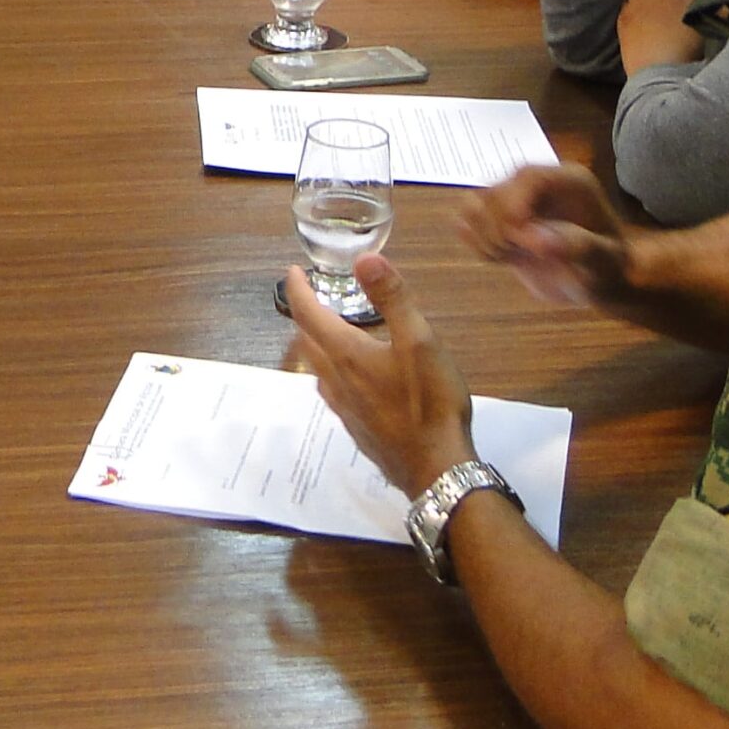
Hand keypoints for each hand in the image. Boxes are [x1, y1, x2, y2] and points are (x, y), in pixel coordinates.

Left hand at [283, 258, 475, 498]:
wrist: (436, 469)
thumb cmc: (430, 403)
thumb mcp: (420, 341)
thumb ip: (393, 298)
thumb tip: (364, 259)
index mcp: (347, 355)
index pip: (309, 315)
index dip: (298, 290)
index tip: (292, 272)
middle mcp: (337, 381)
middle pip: (307, 342)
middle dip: (304, 316)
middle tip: (310, 297)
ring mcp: (344, 409)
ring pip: (317, 369)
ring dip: (314, 344)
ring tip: (325, 331)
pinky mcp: (357, 429)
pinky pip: (332, 391)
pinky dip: (330, 370)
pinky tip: (349, 378)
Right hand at [456, 165, 635, 308]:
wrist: (599, 278)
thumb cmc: (609, 267)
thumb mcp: (604, 261)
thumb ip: (578, 247)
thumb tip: (540, 242)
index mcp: (570, 182)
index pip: (529, 177)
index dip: (513, 202)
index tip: (514, 236)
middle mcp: (539, 185)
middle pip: (497, 190)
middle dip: (499, 228)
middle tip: (519, 255)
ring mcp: (516, 201)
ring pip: (476, 203)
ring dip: (484, 235)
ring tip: (510, 256)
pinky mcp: (500, 220)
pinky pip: (470, 221)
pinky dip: (476, 242)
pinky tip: (500, 257)